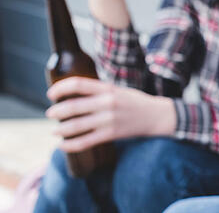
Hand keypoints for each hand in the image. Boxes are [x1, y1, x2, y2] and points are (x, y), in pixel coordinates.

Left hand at [46, 77, 175, 152]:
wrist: (156, 116)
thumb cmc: (135, 102)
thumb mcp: (118, 90)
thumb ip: (98, 92)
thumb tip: (72, 95)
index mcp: (108, 89)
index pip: (78, 84)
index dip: (60, 88)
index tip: (51, 93)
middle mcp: (107, 103)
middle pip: (73, 106)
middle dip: (56, 111)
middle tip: (50, 113)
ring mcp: (109, 120)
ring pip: (76, 126)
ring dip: (60, 129)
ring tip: (54, 130)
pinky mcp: (111, 134)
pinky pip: (85, 142)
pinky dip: (70, 145)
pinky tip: (63, 145)